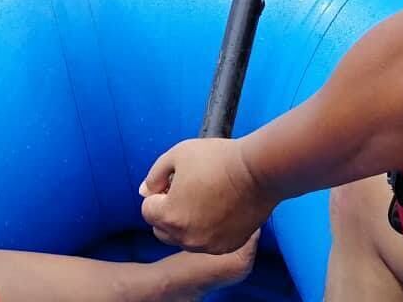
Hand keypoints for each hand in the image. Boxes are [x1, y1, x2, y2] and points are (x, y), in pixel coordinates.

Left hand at [140, 138, 274, 253]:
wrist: (257, 171)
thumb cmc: (216, 159)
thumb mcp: (177, 155)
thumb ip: (155, 175)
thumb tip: (145, 191)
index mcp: (170, 216)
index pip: (148, 210)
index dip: (158, 193)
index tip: (175, 181)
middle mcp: (186, 237)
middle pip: (162, 229)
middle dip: (167, 212)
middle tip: (186, 191)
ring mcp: (208, 245)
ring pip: (184, 238)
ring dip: (186, 223)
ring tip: (204, 198)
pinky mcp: (227, 246)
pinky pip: (207, 242)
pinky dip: (207, 230)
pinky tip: (220, 209)